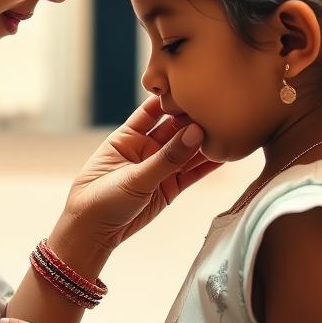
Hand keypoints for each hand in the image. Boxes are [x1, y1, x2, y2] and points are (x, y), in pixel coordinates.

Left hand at [57, 97, 219, 255]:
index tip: (194, 88)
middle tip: (218, 110)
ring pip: (186, 151)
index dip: (172, 100)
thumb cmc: (100, 199)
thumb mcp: (133, 177)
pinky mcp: (168, 189)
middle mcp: (144, 149)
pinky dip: (207, 166)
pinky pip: (191, 174)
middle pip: (174, 129)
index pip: (153, 110)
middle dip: (194, 120)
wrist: (93, 234)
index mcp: (127, 137)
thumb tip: (195, 133)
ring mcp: (157, 169)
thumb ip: (166, 158)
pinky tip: (225, 155)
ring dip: (204, 143)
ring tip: (228, 130)